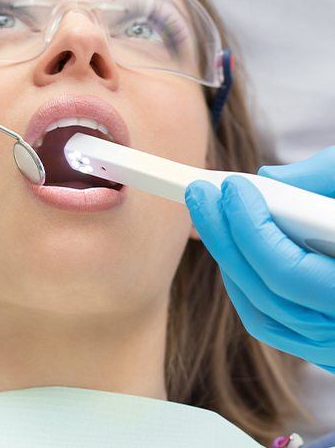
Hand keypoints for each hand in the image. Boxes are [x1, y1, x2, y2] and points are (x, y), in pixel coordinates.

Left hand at [185, 147, 334, 373]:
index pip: (288, 271)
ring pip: (262, 312)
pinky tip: (237, 249)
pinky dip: (246, 286)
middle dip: (226, 237)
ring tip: (214, 216)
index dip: (250, 228)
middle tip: (202, 194)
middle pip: (265, 291)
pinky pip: (272, 323)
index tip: (233, 188)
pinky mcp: (328, 346)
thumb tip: (266, 179)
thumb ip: (326, 176)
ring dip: (230, 261)